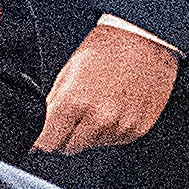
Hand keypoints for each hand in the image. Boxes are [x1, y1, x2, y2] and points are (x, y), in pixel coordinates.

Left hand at [36, 25, 181, 158]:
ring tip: (100, 104)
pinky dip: (110, 130)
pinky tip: (115, 107)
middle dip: (65, 135)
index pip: (48, 141)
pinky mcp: (136, 129)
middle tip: (73, 115)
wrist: (146, 41)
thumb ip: (54, 102)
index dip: (42, 139)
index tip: (43, 137)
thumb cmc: (108, 48)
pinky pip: (114, 140)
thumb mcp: (70, 70)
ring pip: (92, 145)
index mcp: (75, 102)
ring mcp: (120, 127)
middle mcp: (98, 119)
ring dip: (90, 132)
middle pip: (69, 148)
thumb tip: (44, 125)